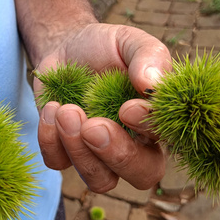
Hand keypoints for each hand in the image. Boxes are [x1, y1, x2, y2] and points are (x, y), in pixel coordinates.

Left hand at [35, 23, 171, 192]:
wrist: (67, 47)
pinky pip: (59, 163)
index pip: (168, 139)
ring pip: (99, 179)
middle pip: (141, 175)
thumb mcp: (129, 41)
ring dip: (79, 150)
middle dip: (116, 154)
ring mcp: (97, 152)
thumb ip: (149, 56)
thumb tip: (152, 85)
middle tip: (92, 125)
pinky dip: (51, 141)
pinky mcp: (64, 150)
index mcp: (156, 122)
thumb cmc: (105, 47)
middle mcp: (133, 144)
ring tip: (65, 110)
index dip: (148, 132)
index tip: (127, 107)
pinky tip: (52, 109)